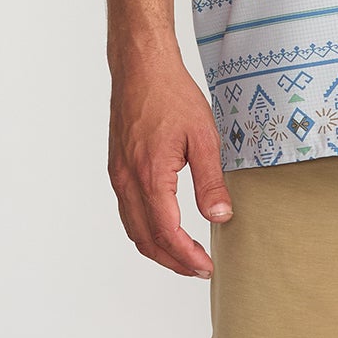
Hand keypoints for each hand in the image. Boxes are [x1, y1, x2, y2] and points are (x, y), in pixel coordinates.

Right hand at [106, 56, 235, 275]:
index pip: (167, 232)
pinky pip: (127, 211)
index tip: (207, 267)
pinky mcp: (117, 168)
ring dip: (157, 249)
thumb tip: (221, 216)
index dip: (187, 256)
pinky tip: (163, 228)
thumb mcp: (203, 137)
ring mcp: (118, 175)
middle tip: (199, 270)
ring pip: (133, 228)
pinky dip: (144, 230)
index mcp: (150, 176)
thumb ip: (211, 181)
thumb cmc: (172, 95)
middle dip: (173, 261)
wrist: (140, 68)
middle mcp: (128, 180)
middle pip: (146, 239)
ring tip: (184, 256)